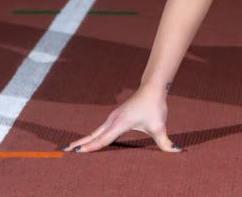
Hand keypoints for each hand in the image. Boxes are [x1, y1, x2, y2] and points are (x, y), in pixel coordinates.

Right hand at [61, 85, 182, 153]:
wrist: (153, 88)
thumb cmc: (155, 106)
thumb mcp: (160, 126)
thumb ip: (166, 142)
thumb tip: (178, 152)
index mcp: (120, 123)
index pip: (102, 139)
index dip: (90, 147)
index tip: (76, 153)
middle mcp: (113, 120)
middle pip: (94, 135)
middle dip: (80, 144)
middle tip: (64, 151)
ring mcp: (113, 118)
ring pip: (96, 131)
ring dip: (84, 140)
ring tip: (71, 148)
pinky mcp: (115, 116)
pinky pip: (101, 129)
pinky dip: (92, 136)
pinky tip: (88, 141)